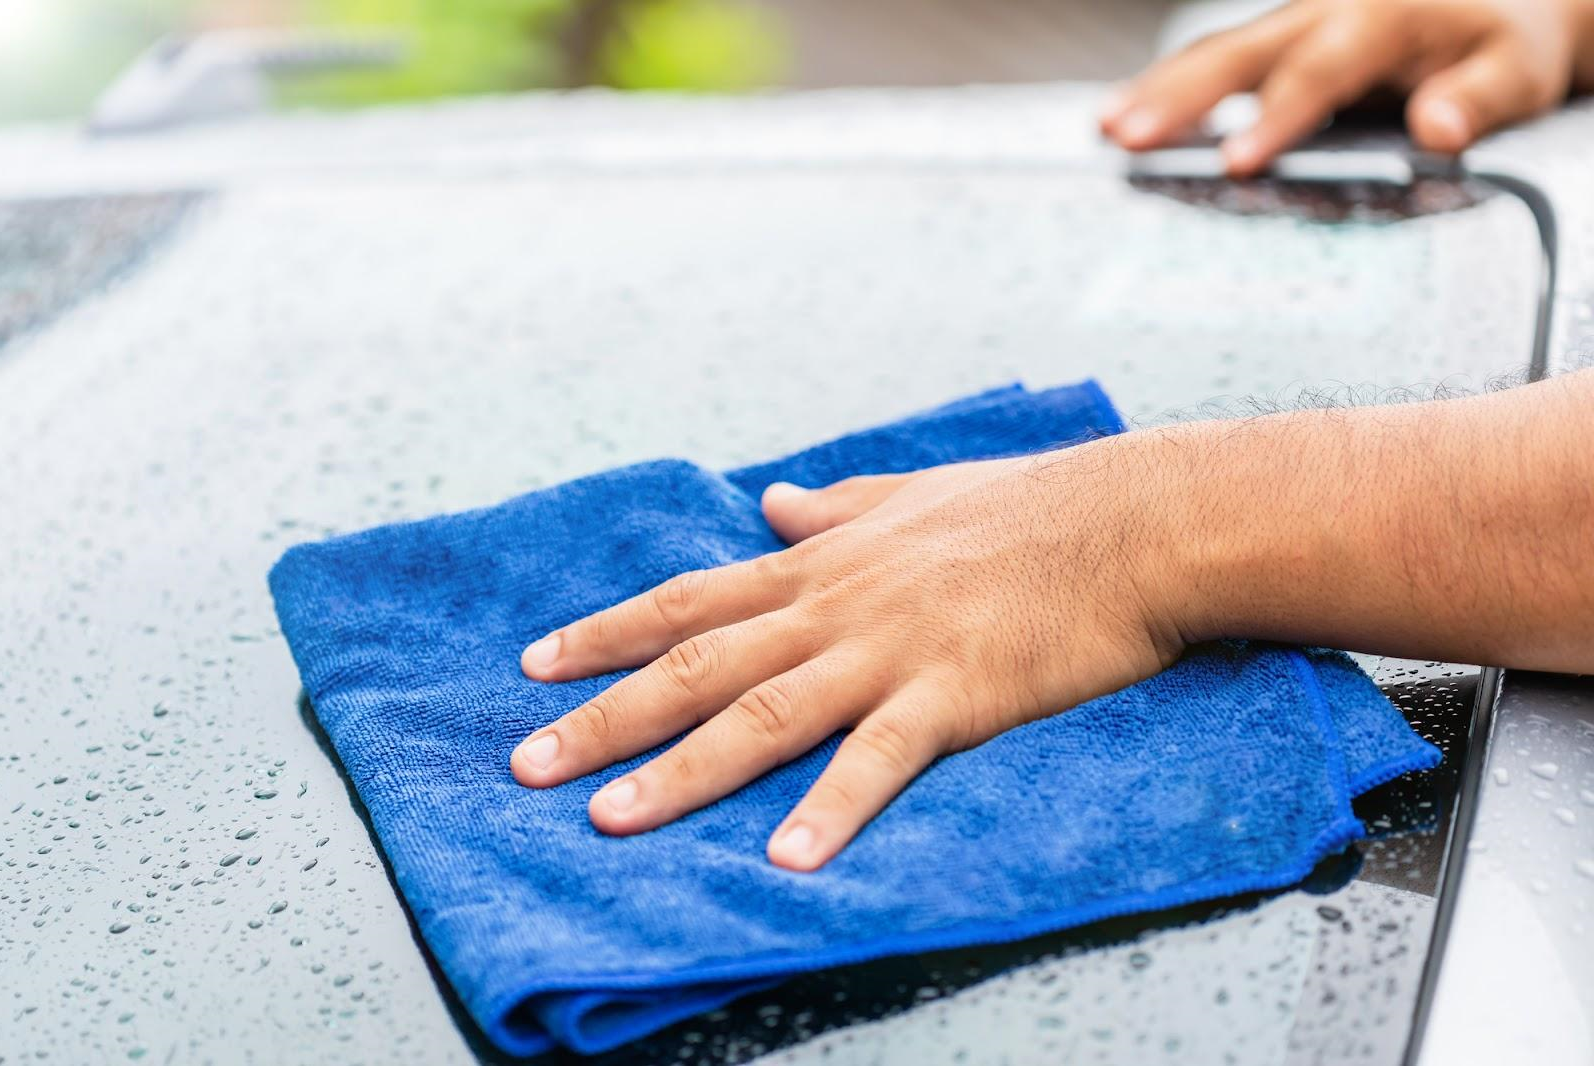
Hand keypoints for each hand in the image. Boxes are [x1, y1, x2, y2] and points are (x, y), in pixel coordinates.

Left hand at [510, 447, 1184, 870]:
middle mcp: (835, 608)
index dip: (605, 635)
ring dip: (682, 770)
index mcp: (822, 566)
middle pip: (698, 665)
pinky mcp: (954, 693)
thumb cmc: (1026, 507)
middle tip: (526, 764)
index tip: (534, 666)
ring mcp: (889, 650)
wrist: (1127, 519)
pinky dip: (830, 808)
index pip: (688, 601)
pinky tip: (786, 859)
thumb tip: (774, 503)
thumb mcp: (912, 493)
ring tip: (611, 818)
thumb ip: (836, 506)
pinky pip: (879, 759)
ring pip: (764, 714)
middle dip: (606, 716)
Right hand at [1099, 0, 1593, 175]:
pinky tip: (1122, 117)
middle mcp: (1327, 10)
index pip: (1320, 71)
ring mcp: (1294, 22)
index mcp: (1385, 16)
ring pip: (1215, 51)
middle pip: (1241, 52)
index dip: (1276, 118)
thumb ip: (1478, 101)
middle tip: (1125, 136)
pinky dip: (1166, 87)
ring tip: (1104, 129)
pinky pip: (1216, 60)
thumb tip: (1437, 127)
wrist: (1504, 3)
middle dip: (1180, 96)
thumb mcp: (1517, 73)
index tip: (1236, 163)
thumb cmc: (1504, 45)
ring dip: (1156, 90)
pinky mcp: (1277, 41)